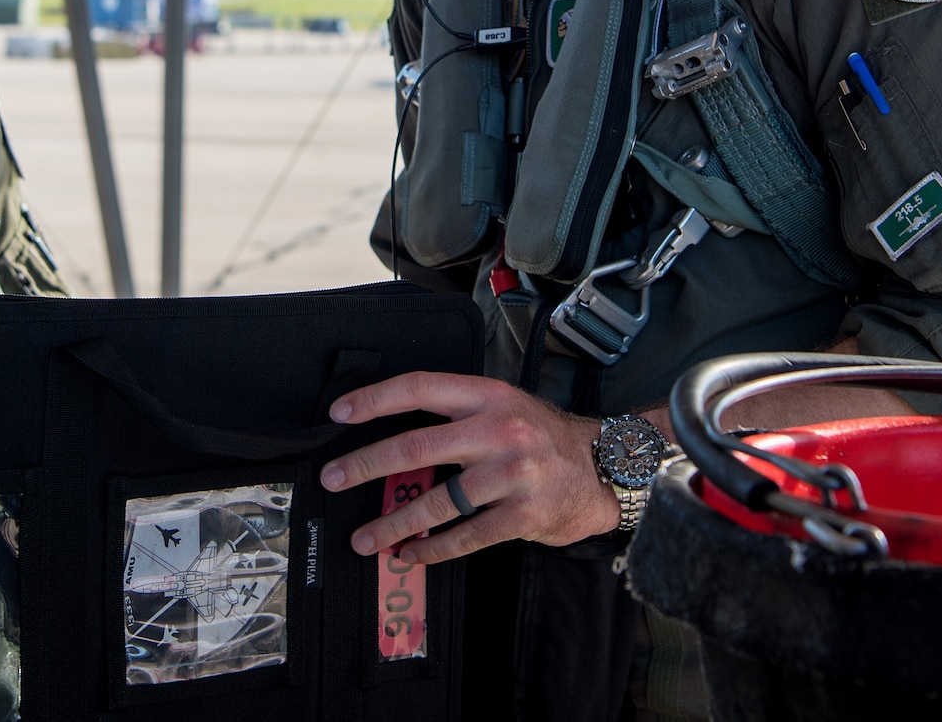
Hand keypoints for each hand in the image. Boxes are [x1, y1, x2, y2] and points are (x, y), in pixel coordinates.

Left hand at [320, 371, 617, 563]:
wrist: (608, 468)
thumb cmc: (547, 439)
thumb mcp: (505, 408)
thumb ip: (458, 416)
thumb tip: (396, 439)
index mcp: (488, 396)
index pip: (420, 388)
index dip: (375, 399)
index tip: (340, 413)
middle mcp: (498, 430)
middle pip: (416, 446)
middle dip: (366, 464)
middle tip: (333, 478)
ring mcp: (511, 473)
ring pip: (437, 500)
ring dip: (394, 522)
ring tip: (366, 537)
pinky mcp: (523, 513)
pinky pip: (466, 535)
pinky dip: (433, 547)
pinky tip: (412, 552)